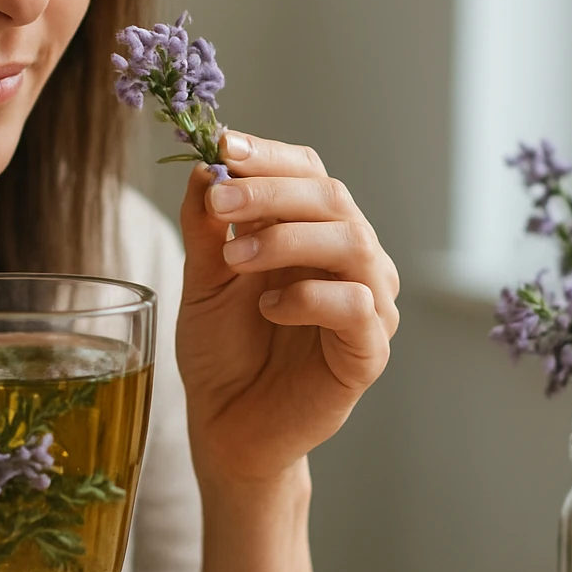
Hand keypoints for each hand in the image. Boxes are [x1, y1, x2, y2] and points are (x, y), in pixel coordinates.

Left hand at [176, 133, 398, 487]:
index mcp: (314, 231)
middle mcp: (350, 259)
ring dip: (287, 239)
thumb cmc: (222, 348)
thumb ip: (206, 226)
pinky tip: (269, 309)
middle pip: (332, 198)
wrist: (226, 424)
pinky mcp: (368, 352)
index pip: (309, 173)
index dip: (271, 155)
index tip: (224, 146)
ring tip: (235, 259)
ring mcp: (367, 304)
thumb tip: (203, 166)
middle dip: (271, 191)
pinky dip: (309, 298)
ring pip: (354, 243)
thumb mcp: (203, 278)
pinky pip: (356, 307)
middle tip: (219, 202)